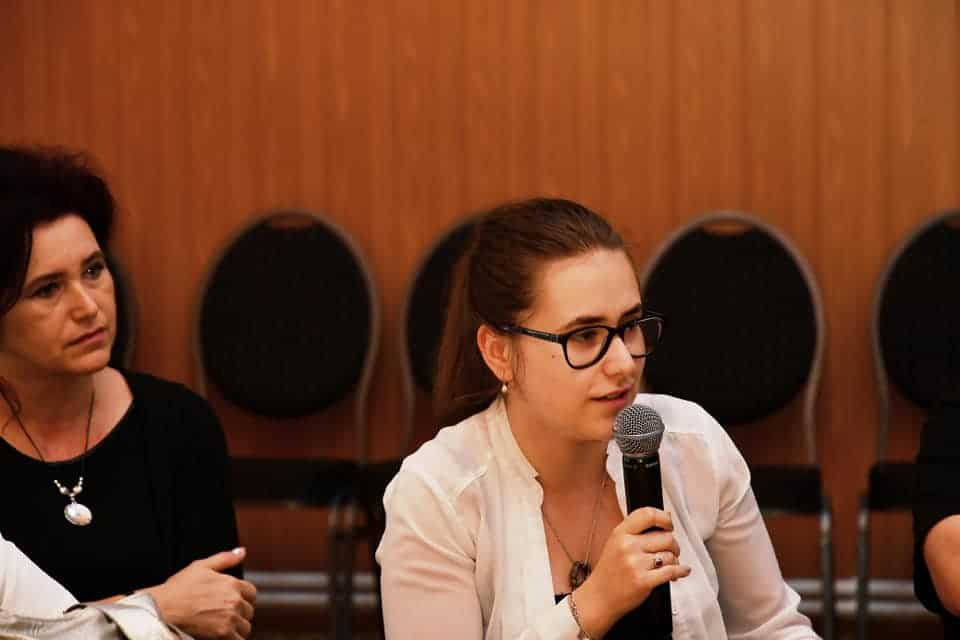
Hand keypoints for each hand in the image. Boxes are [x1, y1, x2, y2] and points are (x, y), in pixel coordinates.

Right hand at [146, 547, 257, 639]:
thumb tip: (242, 552)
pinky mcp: (223, 634)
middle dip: (239, 613)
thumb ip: (225, 558)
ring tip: (221, 625)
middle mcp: (234, 601)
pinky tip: (221, 635)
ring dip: (236, 628)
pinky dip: (232, 638)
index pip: (251, 593)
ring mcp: (230, 618)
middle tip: (222, 614)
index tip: (231, 601)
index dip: (242, 597)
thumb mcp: (201, 566)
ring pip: (245, 627)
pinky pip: (238, 639)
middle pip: (248, 611)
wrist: (161, 610)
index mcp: (232, 584)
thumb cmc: (178, 589)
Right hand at [574, 508, 690, 636]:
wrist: (599, 598)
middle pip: (666, 536)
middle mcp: (628, 546)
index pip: (648, 514)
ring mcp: (635, 564)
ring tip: (669, 564)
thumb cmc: (609, 571)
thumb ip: (638, 529)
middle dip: (674, 545)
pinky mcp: (644, 581)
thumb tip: (667, 516)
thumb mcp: (616, 543)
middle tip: (671, 550)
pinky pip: (672, 571)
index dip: (664, 518)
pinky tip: (681, 571)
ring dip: (675, 560)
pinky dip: (681, 571)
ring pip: (670, 554)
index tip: (669, 525)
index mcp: (620, 533)